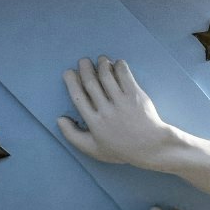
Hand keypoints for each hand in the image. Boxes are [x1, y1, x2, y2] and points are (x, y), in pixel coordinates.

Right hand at [59, 57, 174, 166]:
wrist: (151, 146)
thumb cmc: (121, 149)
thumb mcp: (93, 149)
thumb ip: (73, 135)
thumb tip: (59, 119)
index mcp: (94, 123)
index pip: (78, 97)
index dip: (71, 81)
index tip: (69, 72)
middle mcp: (106, 111)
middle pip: (91, 83)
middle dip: (85, 68)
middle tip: (83, 61)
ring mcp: (122, 103)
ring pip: (107, 76)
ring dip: (102, 64)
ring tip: (101, 60)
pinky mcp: (136, 96)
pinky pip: (125, 75)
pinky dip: (119, 66)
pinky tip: (117, 64)